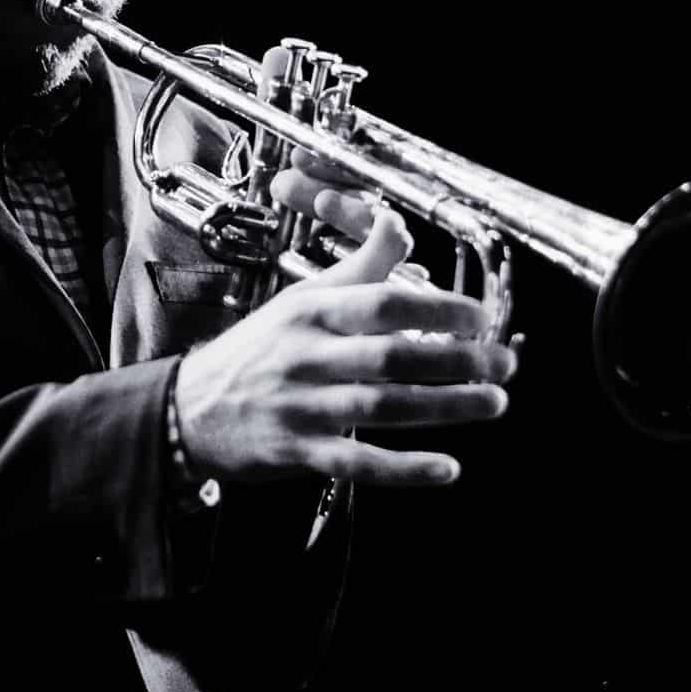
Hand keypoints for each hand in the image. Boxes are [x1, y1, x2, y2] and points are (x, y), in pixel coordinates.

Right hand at [172, 161, 516, 486]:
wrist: (187, 408)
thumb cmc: (256, 350)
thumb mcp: (299, 298)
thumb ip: (357, 267)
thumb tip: (397, 222)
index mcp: (310, 312)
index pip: (382, 302)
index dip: (439, 308)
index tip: (479, 317)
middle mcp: (306, 356)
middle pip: (391, 356)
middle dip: (457, 360)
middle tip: (503, 364)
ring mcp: (301, 406)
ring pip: (383, 407)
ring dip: (446, 407)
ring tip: (493, 403)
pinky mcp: (298, 452)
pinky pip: (359, 462)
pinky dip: (406, 469)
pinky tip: (447, 468)